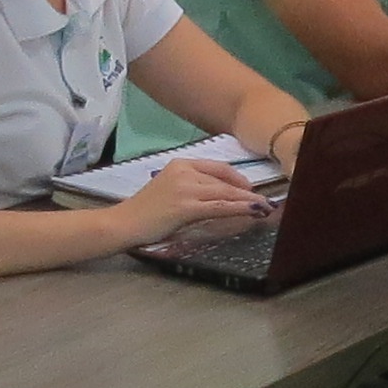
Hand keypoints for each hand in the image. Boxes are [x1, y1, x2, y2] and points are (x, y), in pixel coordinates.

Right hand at [123, 156, 272, 242]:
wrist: (123, 223)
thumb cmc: (145, 211)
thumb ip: (193, 187)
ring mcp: (185, 188)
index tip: (251, 188)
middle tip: (264, 201)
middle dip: (247, 192)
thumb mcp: (170, 190)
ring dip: (248, 201)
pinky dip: (239, 209)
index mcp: (181, 163)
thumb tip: (221, 194)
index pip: (218, 167)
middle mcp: (185, 171)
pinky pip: (219, 206)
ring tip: (264, 207)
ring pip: (225, 193)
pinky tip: (252, 211)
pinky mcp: (185, 206)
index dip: (238, 178)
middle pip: (224, 180)